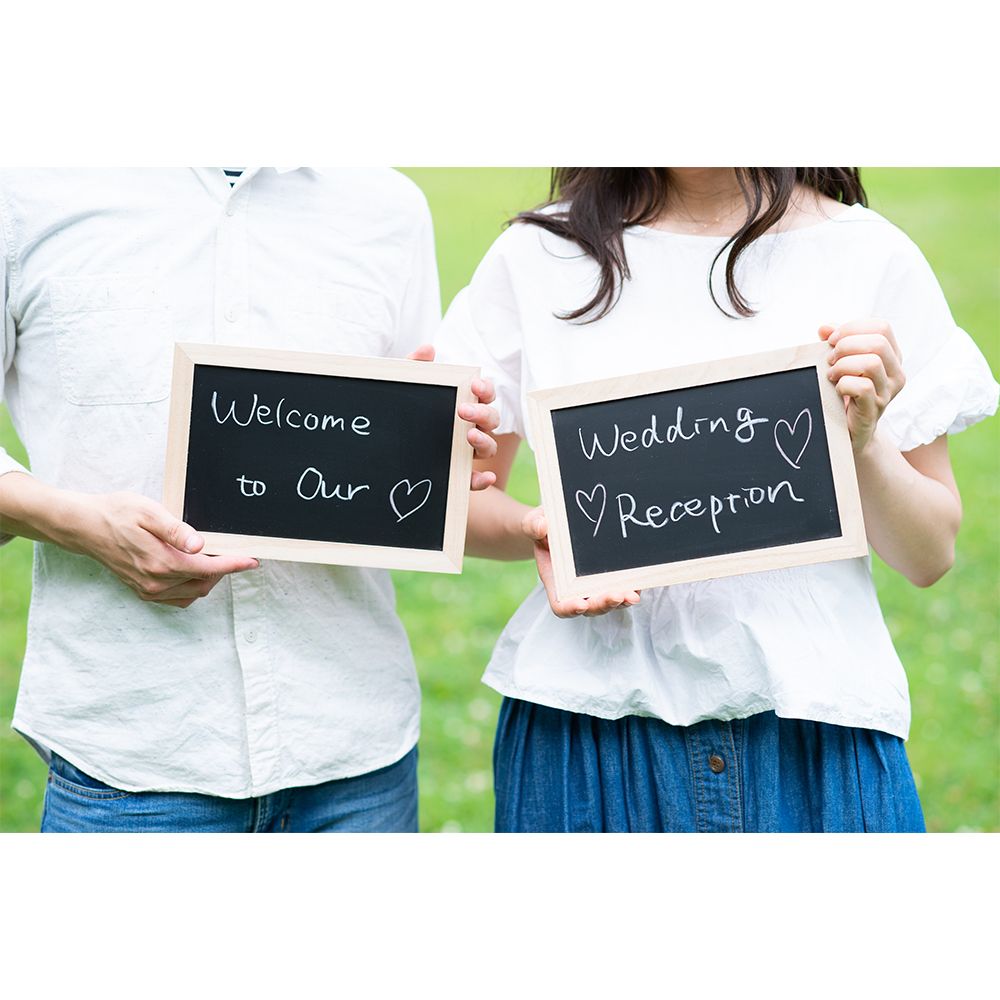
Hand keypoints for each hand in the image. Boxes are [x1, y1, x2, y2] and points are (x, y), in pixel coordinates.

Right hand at [71, 492, 258, 607]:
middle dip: (224, 569)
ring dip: (209, 578)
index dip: (234, 564)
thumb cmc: (117, 513)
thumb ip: (176, 530)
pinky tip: (194, 571)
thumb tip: (200, 545)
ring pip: (194, 592)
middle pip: (205, 582)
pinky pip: (178, 599)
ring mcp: (149, 590)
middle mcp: (156, 582)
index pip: (208, 568)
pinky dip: (193, 588)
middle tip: (233, 551)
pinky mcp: (143, 592)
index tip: (253, 560)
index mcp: (161, 562)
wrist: (85, 527)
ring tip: (215, 558)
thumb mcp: (149, 512)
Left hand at [407, 343, 499, 489]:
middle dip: (482, 412)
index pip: (484, 393)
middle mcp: (469, 427)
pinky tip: (485, 478)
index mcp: (462, 403)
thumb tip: (428, 349)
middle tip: (463, 410)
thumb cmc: (399, 410)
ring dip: (484, 441)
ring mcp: (465, 452)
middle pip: (491, 419)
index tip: (474, 385)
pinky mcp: (455, 475)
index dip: (485, 388)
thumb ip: (414, 368)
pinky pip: (475, 480)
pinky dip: (483, 480)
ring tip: (469, 436)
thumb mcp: (403, 388)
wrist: (376, 445)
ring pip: (488, 447)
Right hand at [522, 507, 640, 618]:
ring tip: (633, 595)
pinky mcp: (610, 576)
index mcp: (555, 581)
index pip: (561, 605)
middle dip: (603, 604)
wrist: (559, 523)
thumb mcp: (534, 521)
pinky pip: (622, 587)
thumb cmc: (544, 526)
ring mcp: (594, 584)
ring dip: (621, 601)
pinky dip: (632, 587)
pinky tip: (642, 582)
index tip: (580, 604)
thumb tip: (542, 526)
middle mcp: (576, 588)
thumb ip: (533, 525)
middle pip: (590, 607)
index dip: (570, 609)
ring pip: (609, 602)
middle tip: (617, 596)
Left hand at [820, 320, 905, 453]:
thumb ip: (836, 343)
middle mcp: (896, 373)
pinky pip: (863, 387)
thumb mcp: (842, 363)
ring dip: (843, 365)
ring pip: (872, 363)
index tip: (832, 339)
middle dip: (846, 345)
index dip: (853, 328)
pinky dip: (843, 383)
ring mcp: (888, 392)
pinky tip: (836, 388)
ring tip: (832, 374)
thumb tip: (824, 328)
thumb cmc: (845, 392)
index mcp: (891, 356)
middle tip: (830, 359)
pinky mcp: (874, 409)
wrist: (849, 430)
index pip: (882, 327)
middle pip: (878, 342)